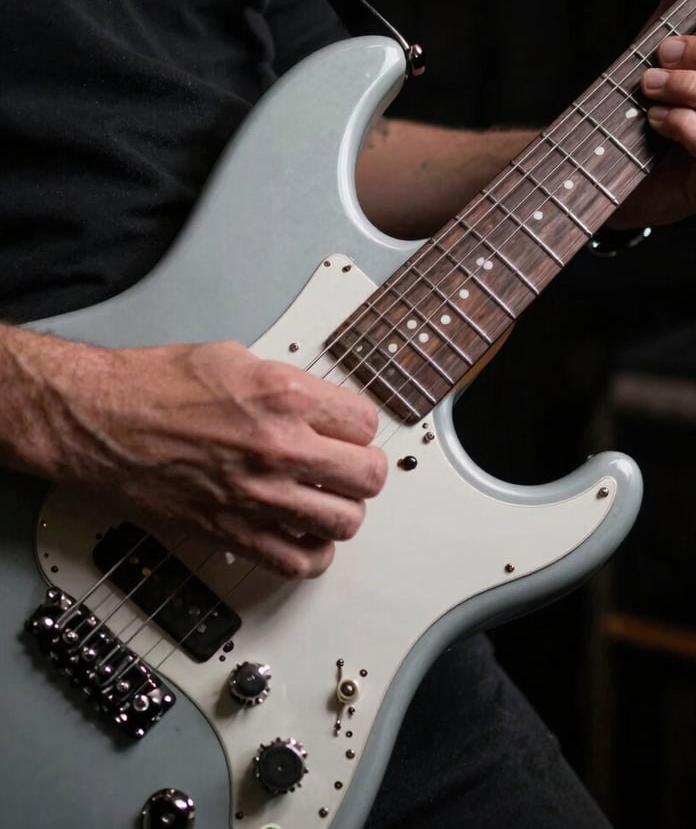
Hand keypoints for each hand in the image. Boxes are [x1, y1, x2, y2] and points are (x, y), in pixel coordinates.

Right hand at [3, 331, 386, 577]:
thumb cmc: (154, 386)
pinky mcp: (234, 532)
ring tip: (327, 499)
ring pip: (346, 522)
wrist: (101, 421)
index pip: (366, 422)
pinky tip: (304, 535)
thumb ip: (286, 384)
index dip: (358, 426)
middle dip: (363, 469)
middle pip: (369, 475)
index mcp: (285, 396)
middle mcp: (280, 447)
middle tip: (347, 465)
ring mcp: (259, 495)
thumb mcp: (236, 359)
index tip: (347, 430)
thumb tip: (316, 404)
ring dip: (343, 510)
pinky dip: (312, 554)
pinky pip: (299, 562)